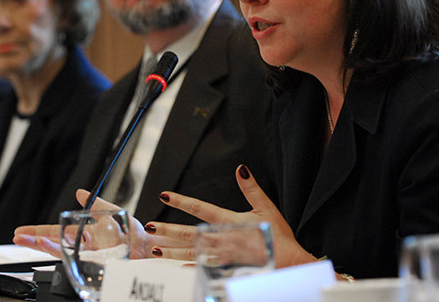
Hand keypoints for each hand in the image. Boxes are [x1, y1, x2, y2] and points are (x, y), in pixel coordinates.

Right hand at [13, 189, 185, 258]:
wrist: (150, 247)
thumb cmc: (135, 233)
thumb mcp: (114, 212)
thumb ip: (96, 203)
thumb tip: (81, 192)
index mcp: (87, 234)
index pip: (58, 231)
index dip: (40, 230)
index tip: (22, 230)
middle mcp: (84, 246)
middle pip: (54, 242)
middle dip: (34, 239)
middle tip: (17, 236)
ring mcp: (88, 255)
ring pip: (59, 251)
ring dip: (42, 244)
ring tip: (27, 239)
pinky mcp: (93, 262)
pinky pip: (73, 257)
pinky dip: (59, 252)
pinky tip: (48, 246)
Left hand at [146, 164, 317, 267]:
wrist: (288, 263)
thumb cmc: (277, 236)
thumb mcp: (266, 208)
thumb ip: (251, 189)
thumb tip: (241, 169)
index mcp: (229, 221)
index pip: (200, 208)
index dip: (181, 200)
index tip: (164, 195)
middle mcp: (222, 238)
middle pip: (189, 233)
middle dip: (167, 230)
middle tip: (149, 226)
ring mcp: (221, 255)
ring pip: (190, 252)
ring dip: (170, 250)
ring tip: (153, 248)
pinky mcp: (225, 268)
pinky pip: (201, 268)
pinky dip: (186, 267)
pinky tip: (174, 267)